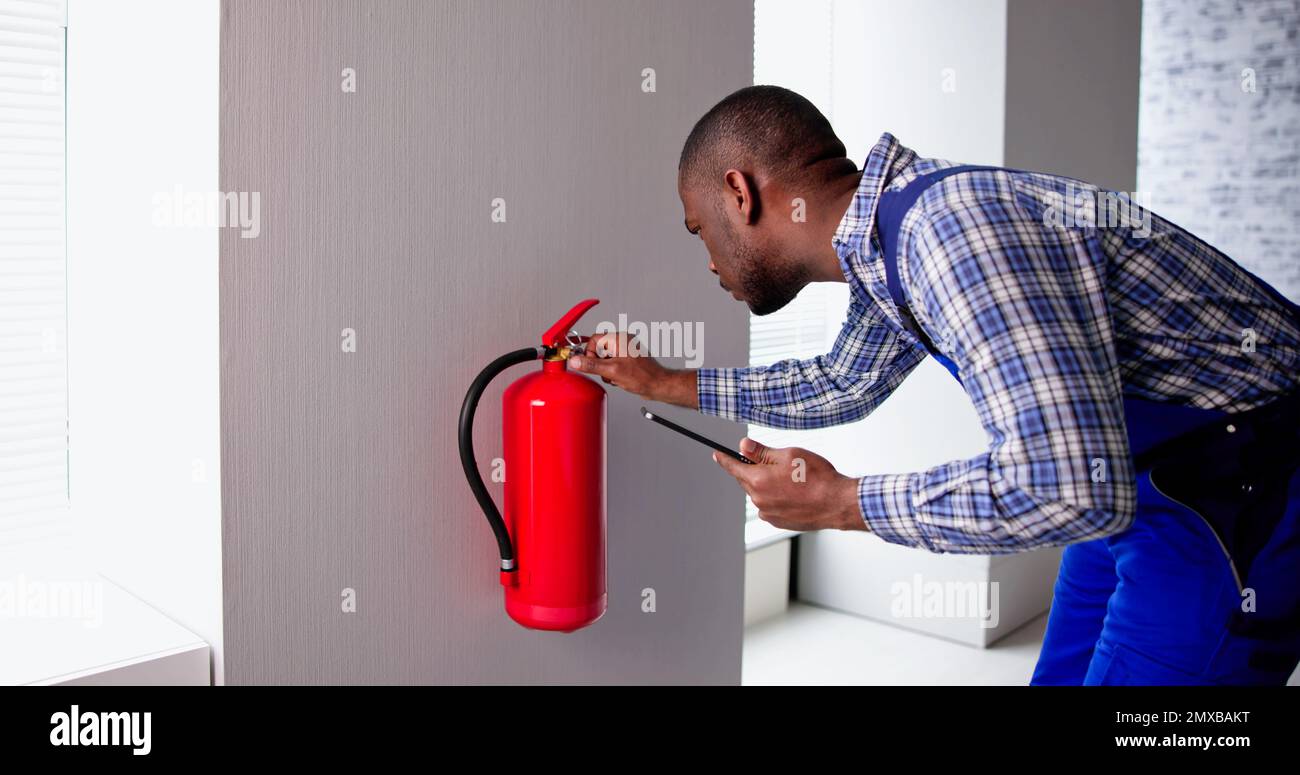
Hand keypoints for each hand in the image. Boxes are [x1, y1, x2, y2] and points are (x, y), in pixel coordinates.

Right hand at [567, 331, 696, 406]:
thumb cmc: (643, 377)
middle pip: (599, 350)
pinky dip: (612, 373)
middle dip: (599, 364)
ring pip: (604, 358)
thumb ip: (591, 365)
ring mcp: (626, 351)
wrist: (657, 385)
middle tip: (606, 373)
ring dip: (606, 370)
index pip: (594, 340)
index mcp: (619, 339)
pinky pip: (612, 364)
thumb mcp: (612, 371)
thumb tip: (576, 361)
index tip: (590, 364)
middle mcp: (623, 342)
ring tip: (615, 377)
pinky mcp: (627, 360)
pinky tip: (619, 379)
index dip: (589, 353)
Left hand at [713, 438, 864, 531]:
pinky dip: (776, 498)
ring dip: (768, 484)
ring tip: (793, 479)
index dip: (724, 459)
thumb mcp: (788, 454)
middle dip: (755, 470)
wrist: (836, 503)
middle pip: (747, 480)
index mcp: (758, 480)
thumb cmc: (817, 477)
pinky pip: (769, 506)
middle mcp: (759, 499)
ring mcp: (768, 513)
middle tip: (777, 463)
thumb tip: (743, 446)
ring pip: (759, 493)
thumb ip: (762, 452)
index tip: (717, 454)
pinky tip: (794, 493)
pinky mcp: (778, 522)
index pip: (733, 467)